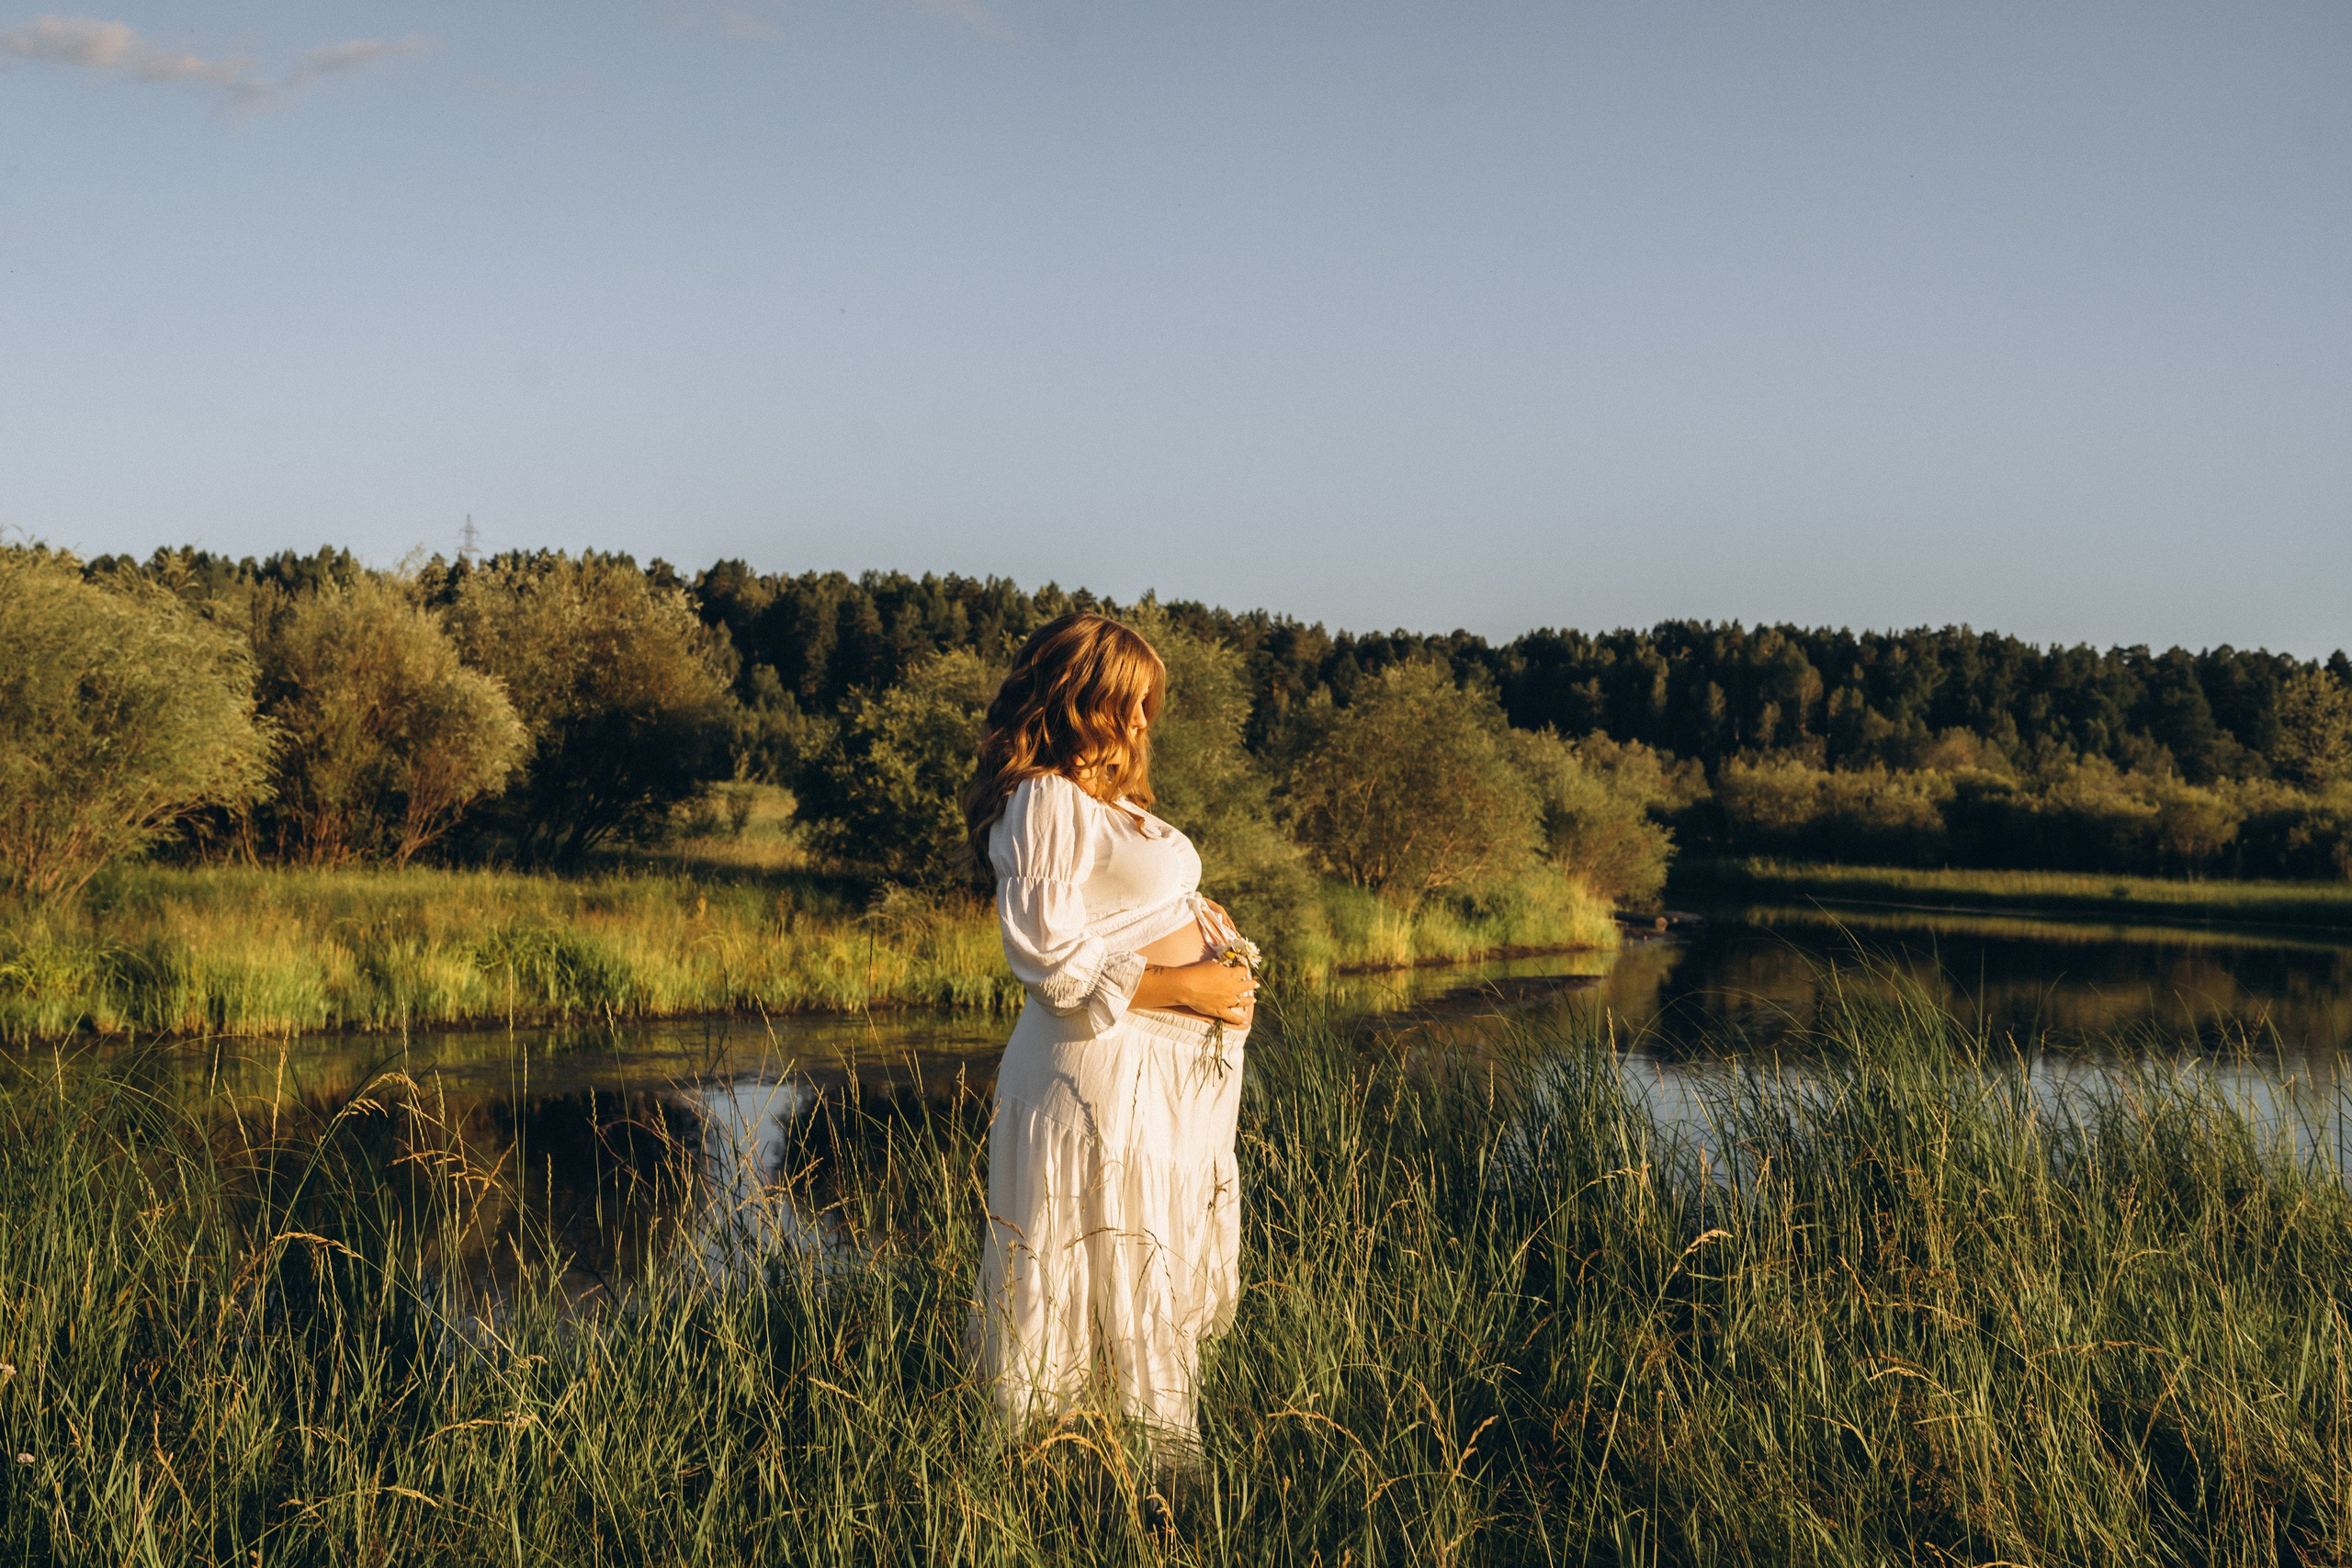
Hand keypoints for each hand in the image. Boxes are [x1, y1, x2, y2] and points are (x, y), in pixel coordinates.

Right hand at [1132, 957, 1256, 1026]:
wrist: (1188, 986)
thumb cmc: (1199, 972)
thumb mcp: (1212, 964)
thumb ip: (1221, 966)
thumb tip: (1225, 966)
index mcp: (1231, 974)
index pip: (1243, 970)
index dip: (1244, 968)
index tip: (1243, 967)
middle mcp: (1233, 988)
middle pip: (1247, 986)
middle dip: (1252, 984)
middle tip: (1256, 985)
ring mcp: (1228, 1001)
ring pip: (1243, 1001)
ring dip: (1249, 1000)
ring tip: (1253, 1000)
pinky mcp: (1220, 1011)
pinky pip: (1232, 1017)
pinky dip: (1238, 1020)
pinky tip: (1244, 1021)